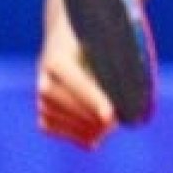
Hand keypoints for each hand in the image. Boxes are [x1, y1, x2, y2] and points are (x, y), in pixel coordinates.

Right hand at [35, 14, 116, 149]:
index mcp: (58, 57)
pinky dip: (71, 134)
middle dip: (91, 116)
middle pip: (65, 103)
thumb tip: (131, 91)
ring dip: (82, 127)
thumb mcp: (104, 43)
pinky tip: (93, 137)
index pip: (76, 82)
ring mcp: (40, 94)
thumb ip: (115, 64)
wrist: (67, 36)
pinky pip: (49, 126)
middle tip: (116, 123)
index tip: (109, 115)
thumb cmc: (95, 40)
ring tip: (108, 129)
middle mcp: (44, 76)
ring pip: (56, 117)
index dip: (93, 100)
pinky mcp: (42, 108)